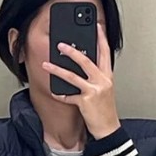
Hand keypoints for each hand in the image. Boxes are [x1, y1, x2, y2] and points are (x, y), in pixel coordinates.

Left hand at [41, 22, 120, 139]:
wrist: (108, 129)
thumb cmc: (105, 110)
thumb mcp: (105, 90)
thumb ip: (96, 77)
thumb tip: (84, 66)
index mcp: (108, 76)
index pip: (105, 52)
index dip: (101, 38)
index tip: (97, 26)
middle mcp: (102, 81)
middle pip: (86, 61)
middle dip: (72, 51)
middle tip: (60, 44)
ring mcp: (93, 91)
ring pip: (72, 76)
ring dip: (57, 69)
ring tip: (47, 64)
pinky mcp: (85, 101)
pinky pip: (69, 96)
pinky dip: (60, 94)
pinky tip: (54, 92)